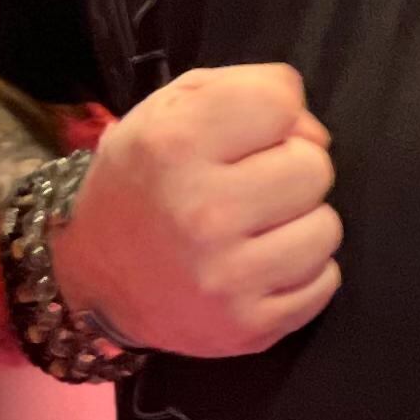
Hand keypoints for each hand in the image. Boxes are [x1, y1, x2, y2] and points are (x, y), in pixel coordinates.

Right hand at [52, 63, 339, 356]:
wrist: (93, 280)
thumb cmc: (142, 182)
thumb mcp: (168, 111)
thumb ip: (244, 91)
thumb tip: (314, 133)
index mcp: (174, 145)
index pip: (281, 101)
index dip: (271, 112)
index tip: (245, 134)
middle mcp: (202, 212)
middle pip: (314, 167)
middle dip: (289, 168)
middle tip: (249, 186)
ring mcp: (227, 278)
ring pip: (327, 228)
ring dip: (299, 223)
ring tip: (257, 228)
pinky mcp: (248, 328)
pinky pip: (324, 283)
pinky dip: (301, 272)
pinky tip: (261, 265)